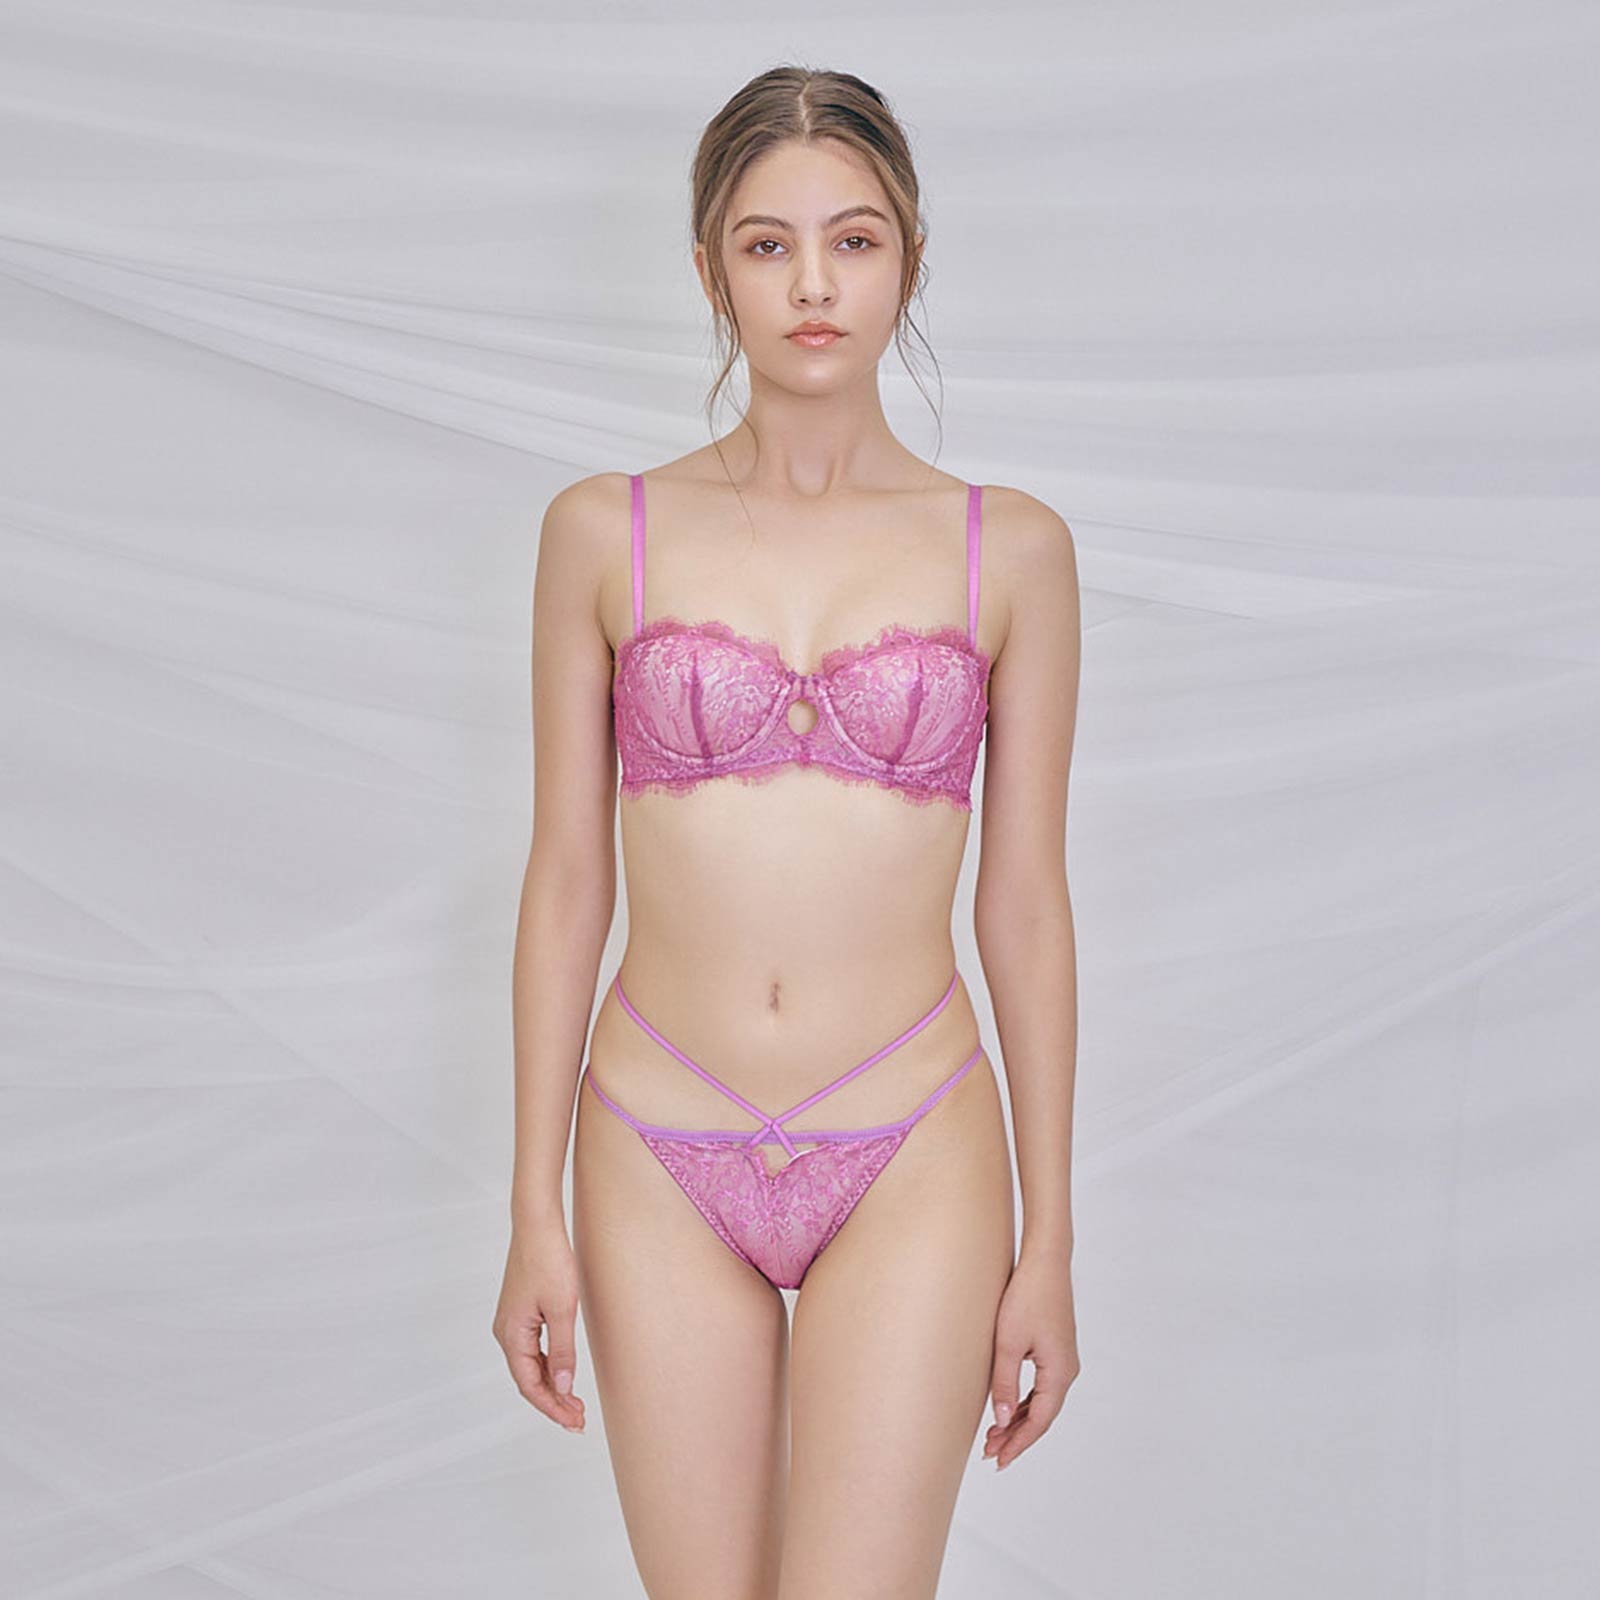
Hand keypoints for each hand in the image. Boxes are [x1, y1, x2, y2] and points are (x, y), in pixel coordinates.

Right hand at [492, 1220, 585, 1433]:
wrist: (537, 1224)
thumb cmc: (549, 1261)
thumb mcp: (563, 1308)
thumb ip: (563, 1350)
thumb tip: (563, 1386)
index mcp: (512, 1335)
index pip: (530, 1385)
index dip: (552, 1407)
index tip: (574, 1422)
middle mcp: (506, 1332)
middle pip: (529, 1379)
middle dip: (554, 1401)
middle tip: (579, 1420)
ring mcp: (512, 1322)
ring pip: (531, 1365)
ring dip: (552, 1385)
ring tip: (576, 1403)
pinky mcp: (521, 1312)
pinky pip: (533, 1349)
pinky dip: (549, 1365)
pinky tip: (564, 1372)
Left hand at [982, 1249, 1078, 1470]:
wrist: (1045, 1261)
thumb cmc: (1026, 1297)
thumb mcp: (1009, 1343)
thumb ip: (1005, 1383)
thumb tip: (1001, 1421)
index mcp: (1060, 1373)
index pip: (1038, 1421)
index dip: (1018, 1444)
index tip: (998, 1461)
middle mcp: (1067, 1370)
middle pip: (1042, 1415)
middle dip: (1016, 1436)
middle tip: (990, 1454)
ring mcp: (1063, 1359)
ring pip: (1041, 1402)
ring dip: (1018, 1420)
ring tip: (993, 1437)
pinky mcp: (1055, 1349)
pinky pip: (1041, 1386)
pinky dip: (1024, 1401)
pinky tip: (1006, 1408)